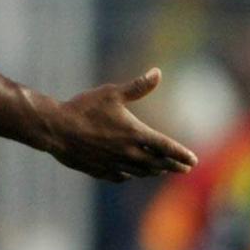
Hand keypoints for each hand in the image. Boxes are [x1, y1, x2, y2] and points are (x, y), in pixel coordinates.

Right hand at [42, 68, 196, 181]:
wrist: (56, 128)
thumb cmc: (84, 108)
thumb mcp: (111, 93)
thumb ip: (137, 86)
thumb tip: (157, 72)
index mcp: (135, 134)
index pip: (167, 147)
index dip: (182, 154)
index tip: (193, 160)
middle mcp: (129, 153)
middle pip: (158, 164)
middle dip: (173, 166)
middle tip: (184, 168)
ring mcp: (114, 164)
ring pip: (141, 172)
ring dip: (154, 172)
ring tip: (161, 170)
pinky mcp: (100, 170)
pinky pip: (121, 176)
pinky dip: (130, 175)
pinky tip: (131, 174)